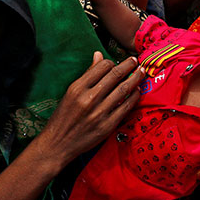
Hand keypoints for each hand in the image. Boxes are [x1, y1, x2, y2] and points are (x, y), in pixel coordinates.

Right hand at [31, 52, 141, 169]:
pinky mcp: (107, 126)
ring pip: (124, 90)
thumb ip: (87, 74)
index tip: (119, 61)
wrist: (58, 144)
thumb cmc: (64, 117)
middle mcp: (89, 99)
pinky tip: (138, 91)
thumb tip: (99, 54)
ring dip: (136, 79)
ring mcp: (99, 113)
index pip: (102, 67)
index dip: (113, 62)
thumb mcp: (71, 92)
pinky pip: (126, 107)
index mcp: (77, 88)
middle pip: (115, 76)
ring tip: (141, 73)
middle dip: (129, 65)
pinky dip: (134, 97)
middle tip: (136, 61)